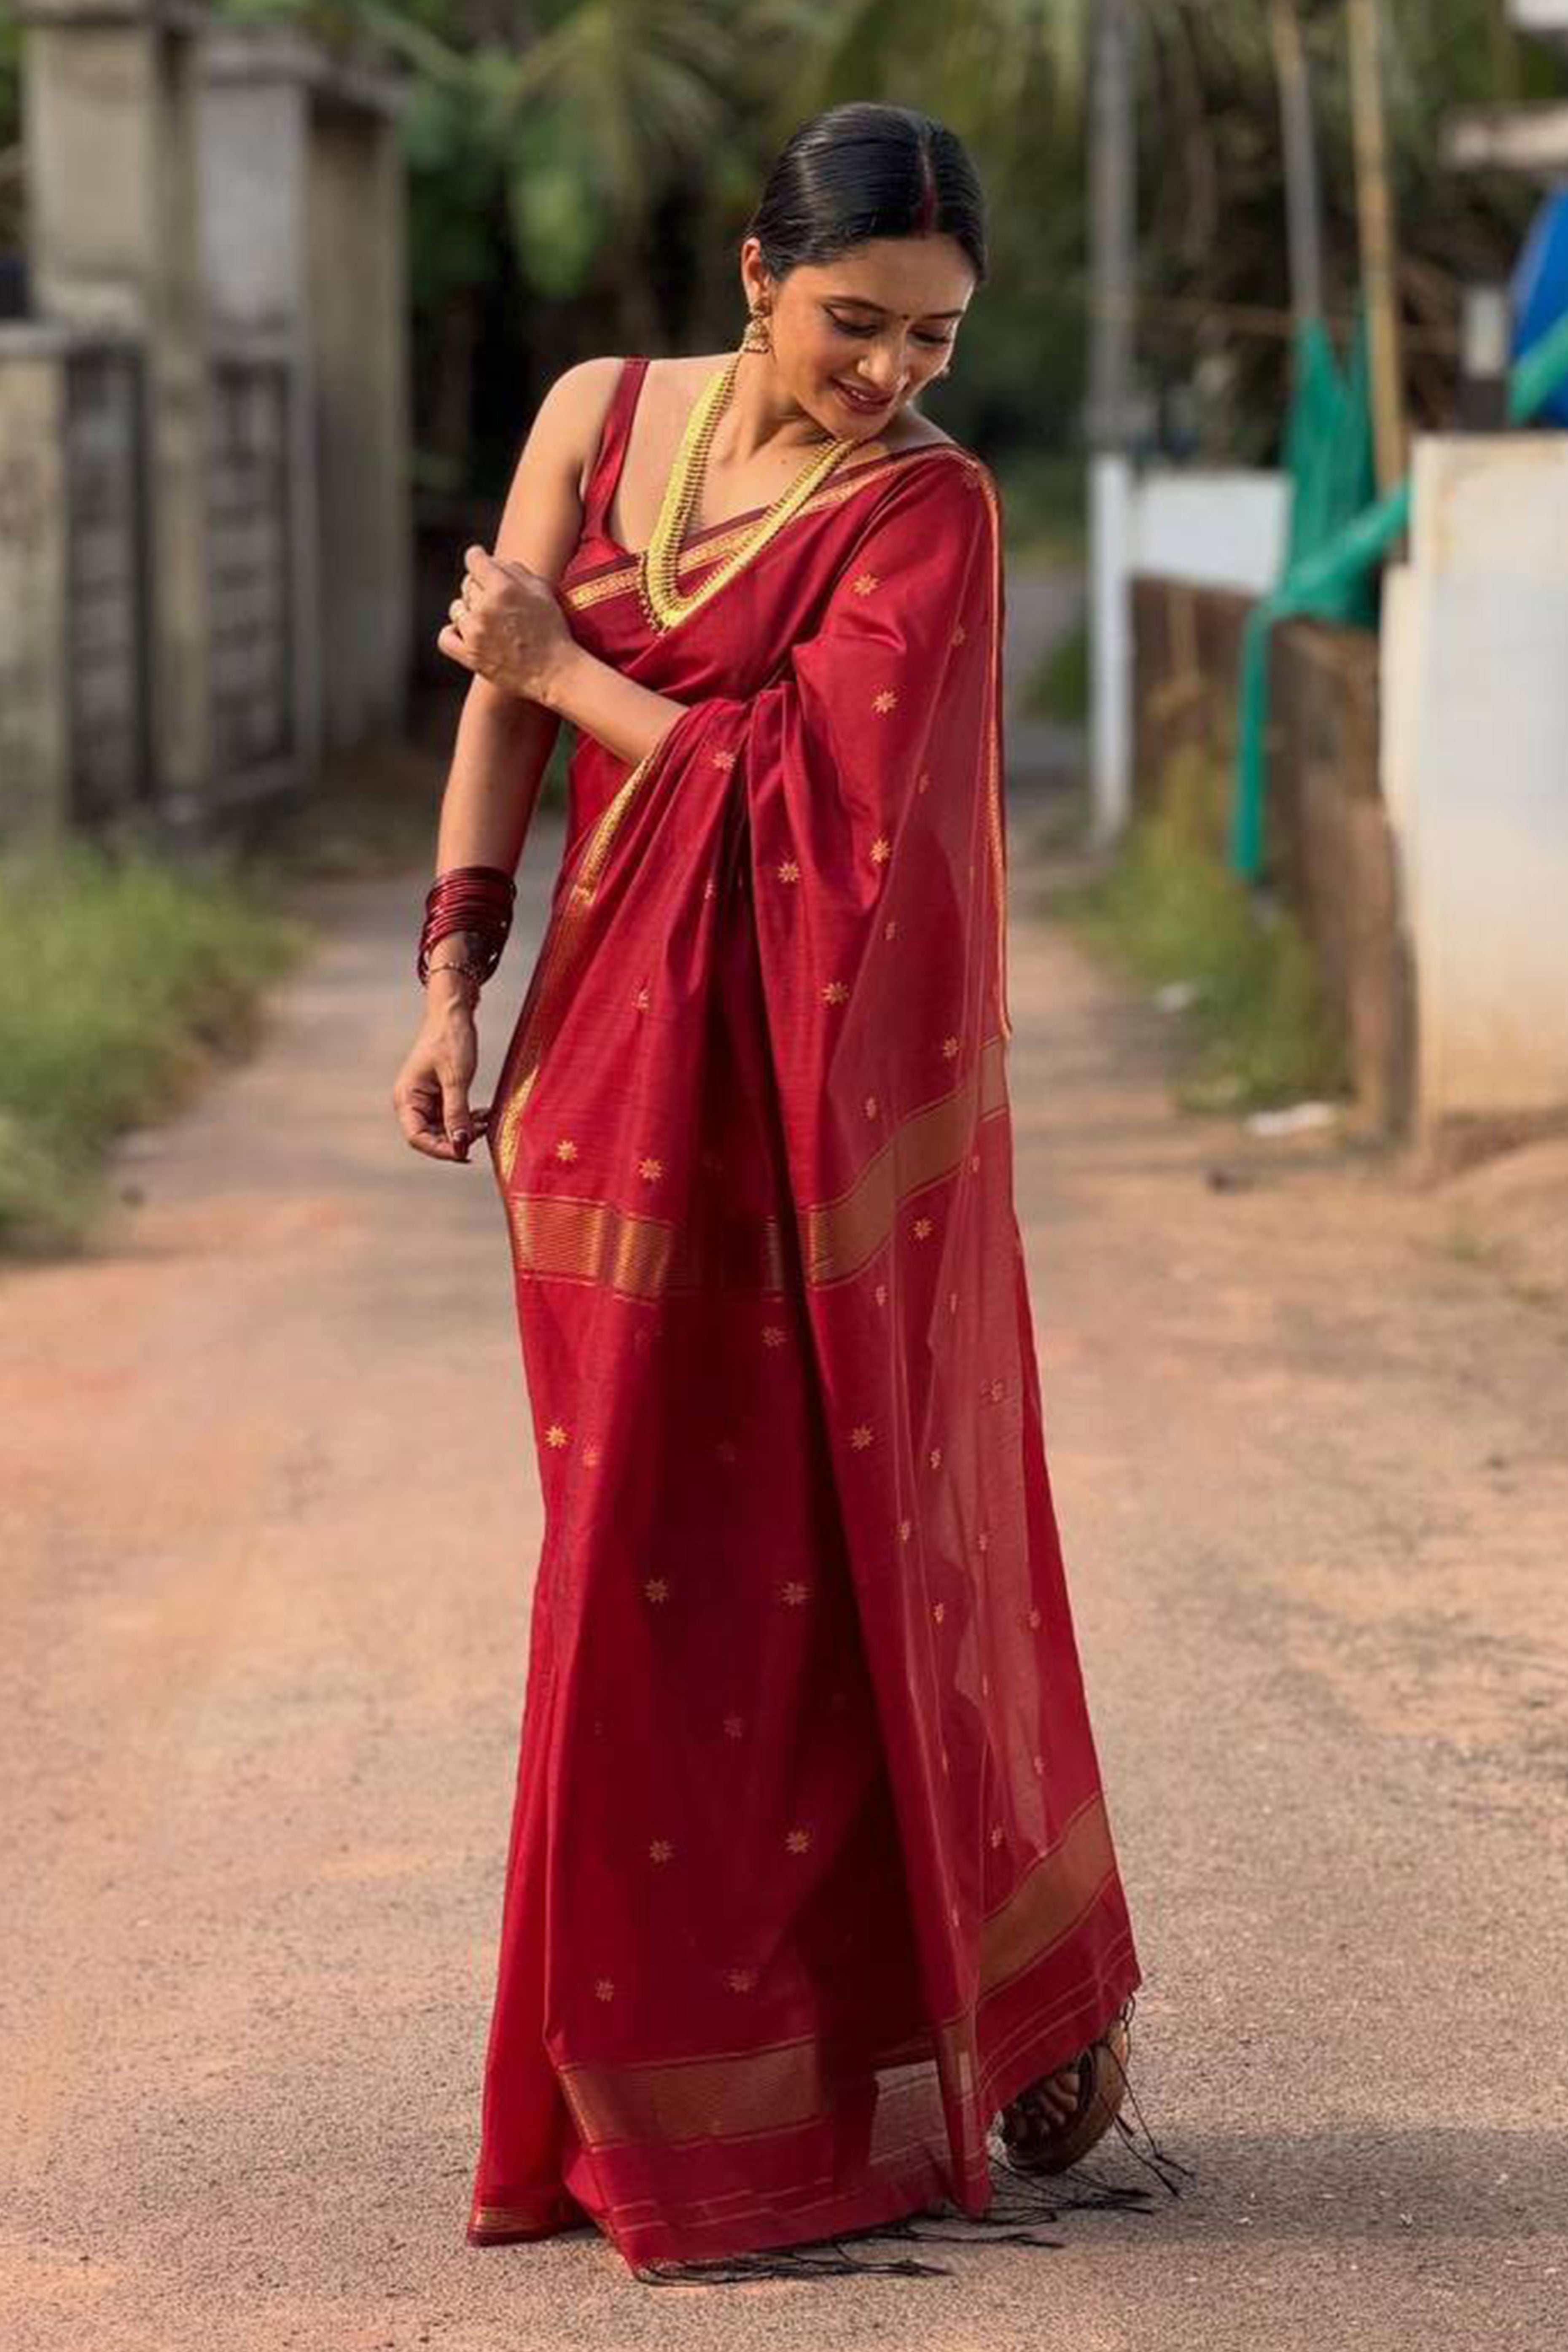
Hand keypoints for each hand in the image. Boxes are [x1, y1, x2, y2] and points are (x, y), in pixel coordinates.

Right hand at [391, 978, 492, 1162]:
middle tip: (483, 1132)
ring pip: (443, 1129)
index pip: (417, 1138)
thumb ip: (457, 1112)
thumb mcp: (456, 1078)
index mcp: (407, 1098)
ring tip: (486, 1120)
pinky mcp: (439, 1096)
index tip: (466, 1152)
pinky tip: (484, 1114)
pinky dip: (468, 1119)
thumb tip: (460, 1144)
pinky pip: (451, 1117)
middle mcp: (412, 1102)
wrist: (453, 1013)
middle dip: (456, 1139)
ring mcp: (425, 1100)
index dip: (441, 1149)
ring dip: (465, 1130)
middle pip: (430, 1137)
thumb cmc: (450, 1039)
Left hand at [437, 543, 573, 703]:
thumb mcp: (543, 591)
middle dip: (481, 588)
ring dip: (469, 611)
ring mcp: (474, 633)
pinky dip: (453, 632)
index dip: (478, 559)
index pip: (474, 559)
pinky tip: (466, 632)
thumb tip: (492, 561)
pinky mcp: (469, 655)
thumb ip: (515, 570)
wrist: (555, 672)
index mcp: (503, 588)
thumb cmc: (552, 632)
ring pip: (456, 609)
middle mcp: (485, 608)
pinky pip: (445, 637)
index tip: (481, 563)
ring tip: (488, 621)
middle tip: (498, 601)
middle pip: (467, 584)